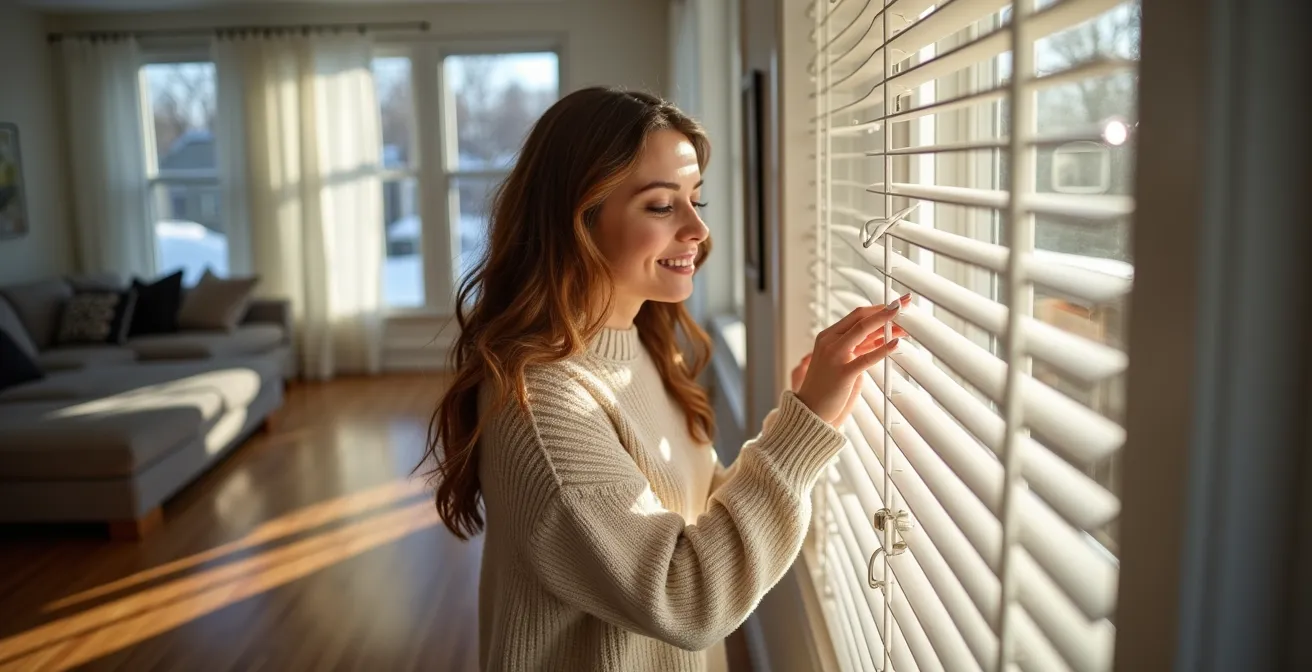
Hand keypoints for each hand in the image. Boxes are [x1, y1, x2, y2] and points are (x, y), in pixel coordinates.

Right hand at [795, 295, 910, 425]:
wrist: (810, 410)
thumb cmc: (827, 387)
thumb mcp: (843, 360)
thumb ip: (860, 347)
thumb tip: (884, 336)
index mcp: (828, 336)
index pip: (856, 315)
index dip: (878, 308)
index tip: (896, 304)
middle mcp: (829, 342)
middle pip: (860, 317)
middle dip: (886, 308)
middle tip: (905, 302)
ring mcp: (835, 356)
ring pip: (862, 330)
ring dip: (886, 320)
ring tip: (903, 315)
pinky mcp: (843, 373)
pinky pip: (866, 357)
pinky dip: (883, 349)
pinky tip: (896, 343)